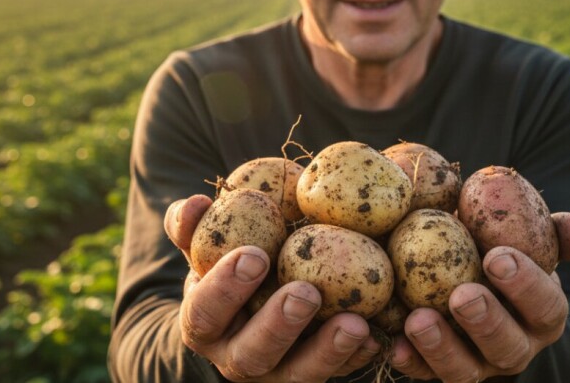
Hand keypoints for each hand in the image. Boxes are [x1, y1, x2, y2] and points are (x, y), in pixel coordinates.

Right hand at [164, 195, 382, 381]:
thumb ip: (193, 226)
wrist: (244, 312)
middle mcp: (236, 357)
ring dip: (327, 350)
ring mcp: (276, 372)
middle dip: (279, 325)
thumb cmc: (226, 266)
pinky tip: (376, 336)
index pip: (205, 312)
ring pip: (298, 374)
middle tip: (306, 292)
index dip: (226, 288)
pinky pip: (336, 373)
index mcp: (205, 324)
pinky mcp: (311, 373)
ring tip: (355, 323)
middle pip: (252, 353)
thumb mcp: (205, 248)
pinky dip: (356, 356)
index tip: (255, 254)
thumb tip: (195, 204)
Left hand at [390, 212, 569, 381]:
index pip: (546, 305)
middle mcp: (516, 346)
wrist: (482, 287)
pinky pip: (426, 375)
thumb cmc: (505, 253)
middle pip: (507, 345)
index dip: (526, 284)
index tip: (498, 257)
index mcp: (544, 314)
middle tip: (462, 295)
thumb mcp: (531, 242)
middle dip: (486, 321)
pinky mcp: (440, 371)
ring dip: (442, 348)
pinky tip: (393, 345)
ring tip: (418, 320)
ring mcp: (478, 365)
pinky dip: (410, 361)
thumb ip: (553, 233)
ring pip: (466, 370)